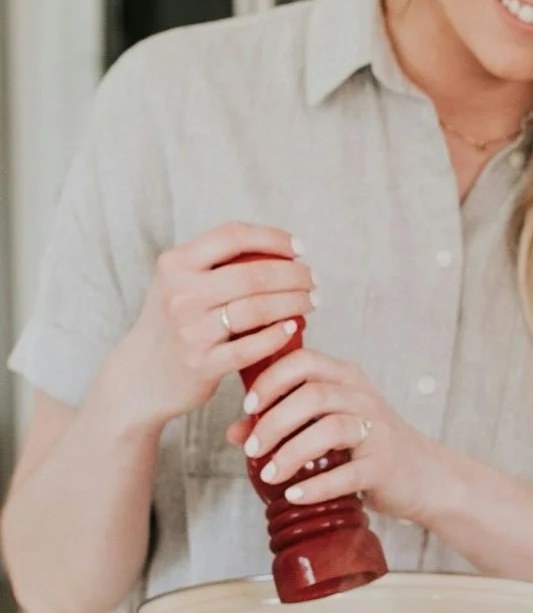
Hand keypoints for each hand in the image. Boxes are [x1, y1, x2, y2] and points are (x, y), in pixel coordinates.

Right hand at [117, 222, 315, 430]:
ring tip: (311, 302)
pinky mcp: (202, 363)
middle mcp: (180, 293)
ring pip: (258, 308)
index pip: (233, 236)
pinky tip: (292, 328)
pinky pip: (252, 346)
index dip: (273, 238)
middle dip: (294, 275)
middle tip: (313, 280)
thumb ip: (215, 264)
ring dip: (294, 303)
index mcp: (175, 264)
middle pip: (254, 274)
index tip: (299, 248)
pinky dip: (278, 335)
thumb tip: (279, 249)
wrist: (140, 376)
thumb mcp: (179, 283)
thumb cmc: (174, 323)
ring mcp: (190, 330)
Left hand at [225, 345, 448, 525]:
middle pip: (312, 394)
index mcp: (346, 379)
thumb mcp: (327, 424)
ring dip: (290, 453)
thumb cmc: (367, 445)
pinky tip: (295, 495)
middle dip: (273, 422)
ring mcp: (377, 430)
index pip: (304, 361)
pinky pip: (347, 473)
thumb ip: (284, 422)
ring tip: (268, 475)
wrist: (423, 474)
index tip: (249, 406)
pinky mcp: (384, 465)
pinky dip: (316, 486)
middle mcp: (363, 397)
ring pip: (329, 429)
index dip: (271, 380)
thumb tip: (235, 433)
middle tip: (252, 448)